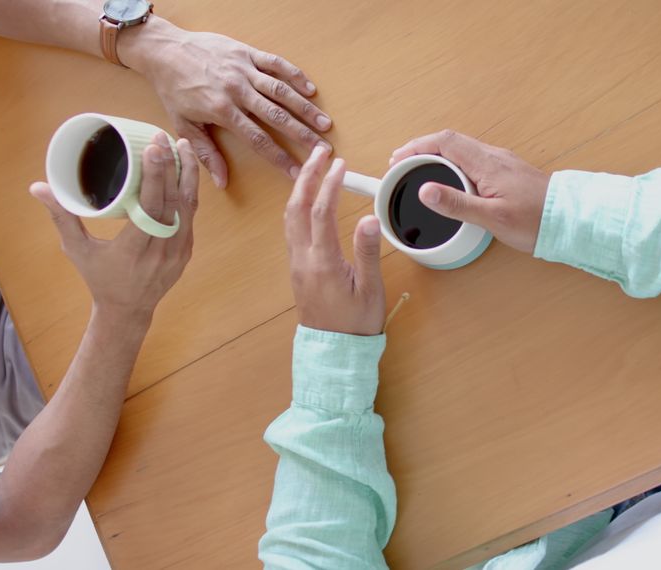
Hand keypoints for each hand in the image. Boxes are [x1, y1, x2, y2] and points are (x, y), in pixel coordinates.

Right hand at [30, 133, 198, 319]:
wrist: (127, 311)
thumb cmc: (99, 278)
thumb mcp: (77, 250)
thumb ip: (61, 217)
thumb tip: (37, 187)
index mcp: (133, 251)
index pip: (150, 209)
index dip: (155, 177)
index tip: (153, 148)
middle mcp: (160, 251)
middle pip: (171, 202)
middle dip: (169, 167)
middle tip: (162, 137)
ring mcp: (178, 251)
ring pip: (188, 206)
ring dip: (187, 174)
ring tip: (182, 145)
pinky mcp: (186, 250)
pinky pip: (191, 215)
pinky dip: (189, 190)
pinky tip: (185, 170)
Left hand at [121, 18, 331, 187]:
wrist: (164, 51)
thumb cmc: (173, 89)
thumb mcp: (184, 125)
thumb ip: (206, 153)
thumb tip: (222, 182)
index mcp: (222, 111)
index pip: (258, 140)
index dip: (280, 158)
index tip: (298, 172)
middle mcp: (237, 91)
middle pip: (276, 117)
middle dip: (302, 134)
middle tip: (323, 149)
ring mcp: (244, 70)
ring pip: (280, 91)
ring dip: (304, 108)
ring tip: (325, 123)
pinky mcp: (247, 53)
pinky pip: (275, 63)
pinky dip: (294, 75)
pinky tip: (310, 89)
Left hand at [285, 146, 385, 335]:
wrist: (333, 352)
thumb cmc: (355, 324)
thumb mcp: (370, 290)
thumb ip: (367, 252)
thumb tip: (368, 218)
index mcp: (322, 262)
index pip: (322, 212)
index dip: (330, 184)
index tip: (340, 164)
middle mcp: (303, 259)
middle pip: (297, 207)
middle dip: (306, 176)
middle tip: (319, 153)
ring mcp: (296, 263)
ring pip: (290, 217)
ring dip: (299, 188)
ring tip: (312, 167)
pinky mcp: (297, 267)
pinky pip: (291, 228)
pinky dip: (297, 205)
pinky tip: (307, 197)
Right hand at [389, 130, 549, 252]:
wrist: (570, 219)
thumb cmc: (536, 221)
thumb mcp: (492, 217)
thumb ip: (457, 203)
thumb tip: (426, 191)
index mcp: (486, 164)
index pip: (444, 142)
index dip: (416, 147)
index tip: (397, 159)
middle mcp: (493, 157)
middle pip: (450, 141)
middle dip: (421, 149)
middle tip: (402, 164)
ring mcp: (501, 162)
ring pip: (461, 149)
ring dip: (437, 155)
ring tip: (419, 170)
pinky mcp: (507, 171)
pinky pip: (472, 159)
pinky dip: (452, 163)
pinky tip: (449, 179)